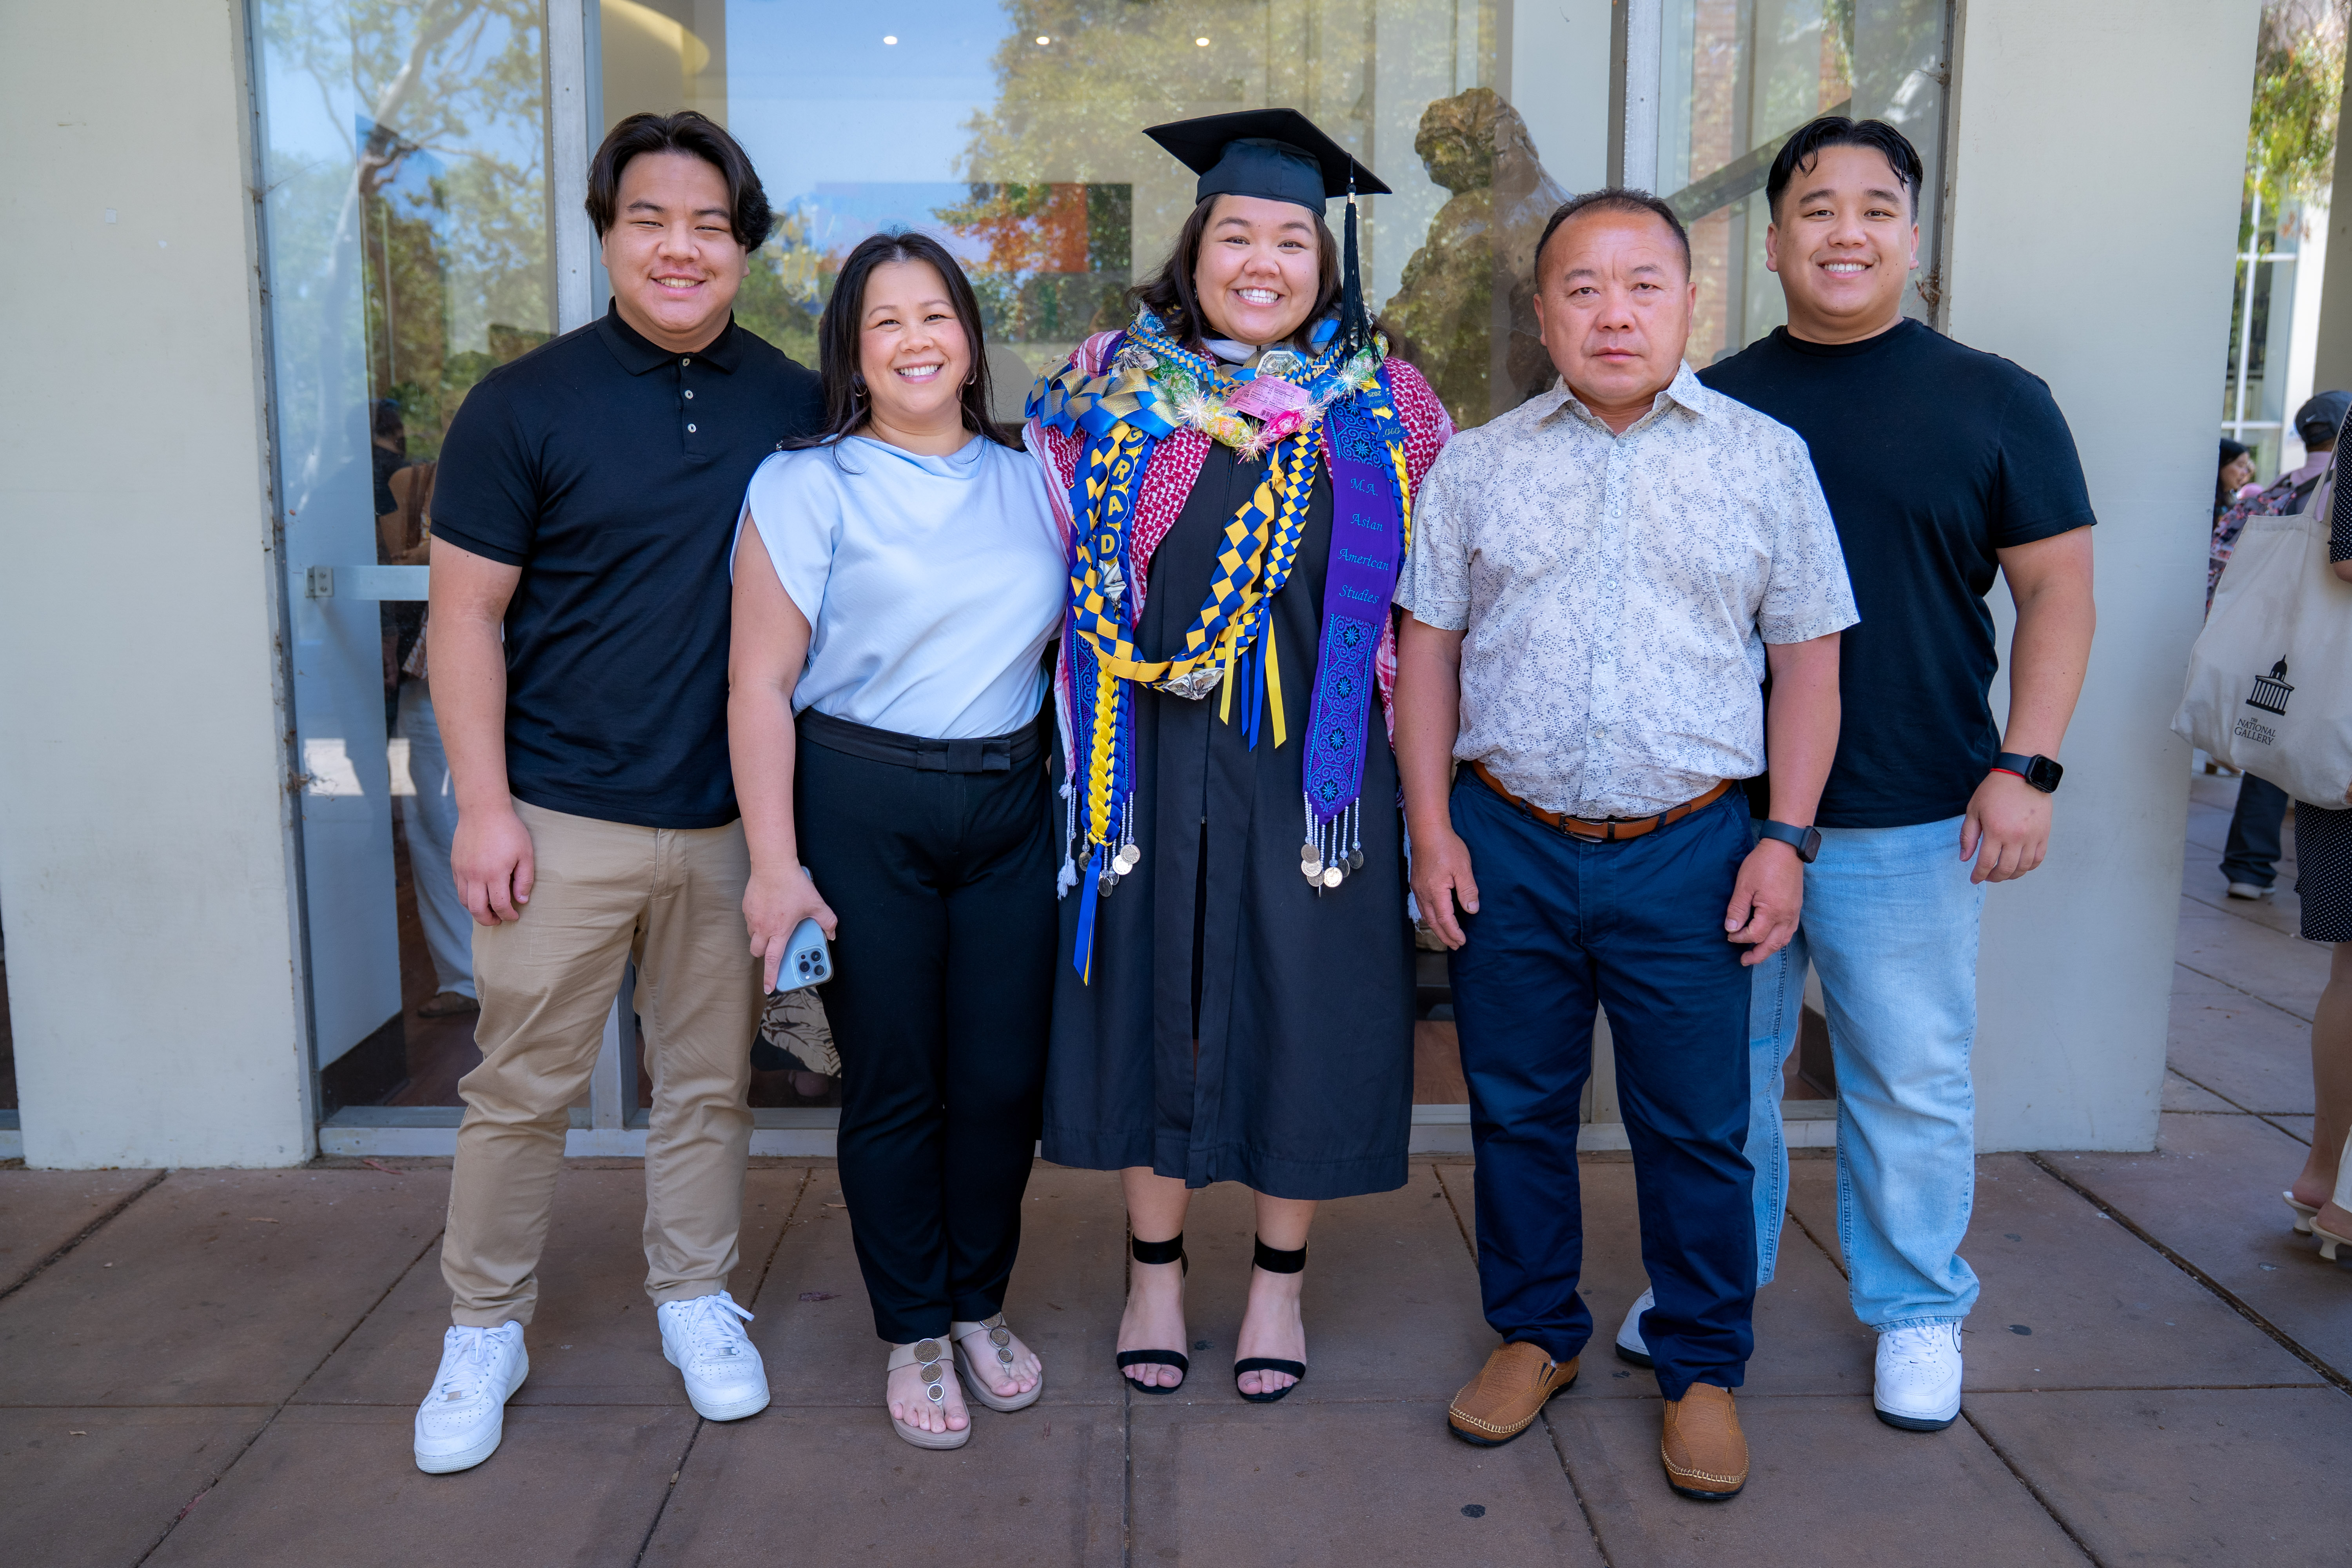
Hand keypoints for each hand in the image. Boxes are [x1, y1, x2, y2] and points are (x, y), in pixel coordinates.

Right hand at [452, 802, 534, 924]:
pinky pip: (458, 888)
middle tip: (498, 920)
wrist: (482, 809)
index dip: (507, 915)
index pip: (499, 905)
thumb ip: (524, 879)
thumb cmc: (509, 830)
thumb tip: (521, 901)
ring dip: (475, 910)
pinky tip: (478, 894)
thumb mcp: (525, 853)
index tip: (514, 916)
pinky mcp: (455, 864)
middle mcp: (475, 875)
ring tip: (488, 910)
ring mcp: (462, 870)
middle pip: (476, 909)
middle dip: (488, 920)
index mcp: (495, 874)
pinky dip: (467, 897)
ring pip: (464, 901)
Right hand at [745, 863, 838, 992]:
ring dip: (762, 938)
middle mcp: (763, 927)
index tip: (769, 987)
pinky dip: (758, 922)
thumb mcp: (816, 903)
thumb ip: (827, 920)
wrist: (772, 865)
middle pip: (758, 952)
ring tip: (775, 928)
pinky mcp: (746, 907)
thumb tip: (831, 933)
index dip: (771, 976)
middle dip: (765, 955)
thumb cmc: (793, 884)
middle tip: (776, 948)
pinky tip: (769, 912)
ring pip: (753, 937)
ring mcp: (752, 917)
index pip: (773, 960)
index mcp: (780, 930)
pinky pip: (750, 922)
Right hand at [1409, 823, 1480, 949]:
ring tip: (1446, 936)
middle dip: (1444, 936)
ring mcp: (1418, 888)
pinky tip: (1436, 917)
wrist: (1427, 830)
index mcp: (1435, 891)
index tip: (1462, 941)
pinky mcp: (1417, 882)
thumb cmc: (1446, 846)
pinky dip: (1430, 917)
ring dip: (1436, 928)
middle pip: (1433, 922)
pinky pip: (1422, 906)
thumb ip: (1468, 891)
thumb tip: (1472, 910)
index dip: (1453, 932)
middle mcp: (1423, 893)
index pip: (1445, 919)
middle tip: (1455, 946)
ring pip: (1426, 915)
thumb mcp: (1463, 868)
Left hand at [1725, 839, 1803, 964]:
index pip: (1755, 935)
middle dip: (1757, 955)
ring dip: (1770, 949)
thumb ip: (1737, 909)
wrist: (1785, 848)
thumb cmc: (1763, 863)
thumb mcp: (1744, 885)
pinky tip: (1771, 939)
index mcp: (1773, 911)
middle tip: (1744, 961)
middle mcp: (1787, 915)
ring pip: (1783, 939)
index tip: (1729, 935)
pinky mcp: (1796, 907)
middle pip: (1772, 944)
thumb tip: (1731, 929)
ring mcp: (1794, 912)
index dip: (1740, 938)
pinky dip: (1780, 939)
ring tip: (1757, 954)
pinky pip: (1790, 930)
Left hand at [1961, 771, 2052, 882]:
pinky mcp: (2044, 834)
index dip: (1979, 875)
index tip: (1974, 879)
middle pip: (2006, 869)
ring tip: (2002, 873)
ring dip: (2012, 875)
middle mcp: (2015, 837)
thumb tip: (1965, 858)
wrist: (2022, 774)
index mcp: (1995, 831)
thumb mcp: (1974, 810)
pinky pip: (2038, 858)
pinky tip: (2019, 866)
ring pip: (2023, 867)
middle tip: (1987, 877)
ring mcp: (2032, 836)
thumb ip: (1968, 835)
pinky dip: (2029, 867)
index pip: (1986, 863)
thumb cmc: (1995, 790)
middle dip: (1994, 877)